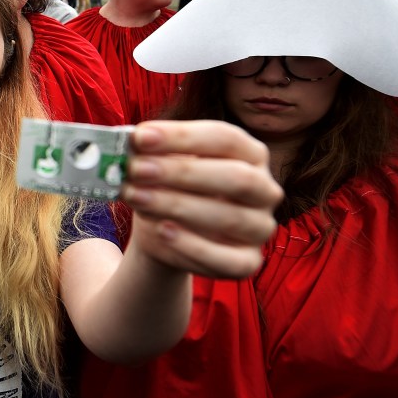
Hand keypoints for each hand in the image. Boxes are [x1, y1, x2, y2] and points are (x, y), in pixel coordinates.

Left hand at [120, 120, 281, 279]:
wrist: (163, 233)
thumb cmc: (167, 187)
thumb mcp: (161, 165)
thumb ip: (154, 154)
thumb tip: (132, 144)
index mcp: (250, 154)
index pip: (225, 138)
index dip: (183, 136)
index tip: (141, 137)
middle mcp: (264, 189)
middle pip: (235, 177)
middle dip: (182, 172)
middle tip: (137, 168)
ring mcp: (260, 227)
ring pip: (229, 217)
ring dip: (177, 206)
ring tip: (136, 197)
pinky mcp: (247, 261)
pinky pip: (228, 260)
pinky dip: (193, 246)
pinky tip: (162, 231)